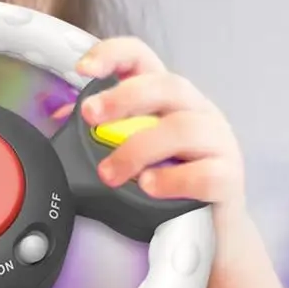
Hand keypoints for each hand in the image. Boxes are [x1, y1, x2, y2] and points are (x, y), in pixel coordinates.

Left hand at [73, 36, 247, 244]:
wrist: (210, 233)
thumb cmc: (167, 185)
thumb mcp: (132, 151)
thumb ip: (100, 130)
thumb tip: (58, 115)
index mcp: (169, 99)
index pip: (143, 58)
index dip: (113, 54)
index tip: (83, 69)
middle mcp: (197, 111)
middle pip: (166, 85)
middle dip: (123, 97)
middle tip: (90, 117)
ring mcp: (219, 142)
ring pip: (183, 128)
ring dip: (138, 150)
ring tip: (110, 174)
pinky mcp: (230, 178)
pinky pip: (205, 173)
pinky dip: (172, 180)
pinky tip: (148, 188)